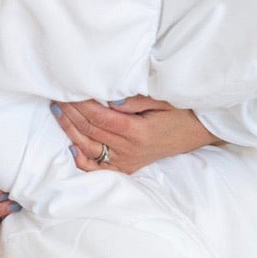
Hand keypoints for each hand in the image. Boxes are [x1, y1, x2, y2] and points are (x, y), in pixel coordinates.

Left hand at [50, 96, 223, 174]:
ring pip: (89, 148)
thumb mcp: (163, 99)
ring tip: (58, 111)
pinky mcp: (128, 167)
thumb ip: (134, 99)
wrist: (200, 132)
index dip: (80, 104)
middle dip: (71, 112)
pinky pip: (100, 168)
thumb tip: (108, 98)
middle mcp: (129, 151)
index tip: (67, 89)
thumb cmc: (182, 111)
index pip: (99, 118)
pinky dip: (83, 159)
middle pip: (90, 131)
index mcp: (137, 132)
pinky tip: (71, 146)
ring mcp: (127, 161)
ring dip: (70, 130)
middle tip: (56, 95)